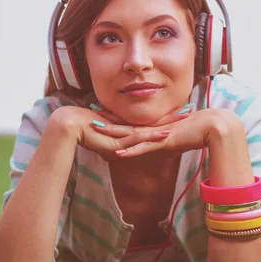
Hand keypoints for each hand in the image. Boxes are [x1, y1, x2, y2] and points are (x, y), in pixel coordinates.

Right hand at [47, 103, 192, 161]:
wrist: (69, 125)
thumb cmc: (84, 133)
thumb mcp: (106, 140)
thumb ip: (116, 145)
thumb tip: (121, 152)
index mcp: (129, 126)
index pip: (152, 122)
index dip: (166, 117)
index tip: (181, 112)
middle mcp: (129, 126)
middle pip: (156, 121)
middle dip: (174, 117)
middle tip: (191, 109)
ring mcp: (125, 131)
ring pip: (151, 128)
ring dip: (169, 123)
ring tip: (185, 118)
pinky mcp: (119, 138)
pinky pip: (139, 138)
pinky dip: (153, 138)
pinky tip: (166, 136)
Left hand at [93, 108, 244, 157]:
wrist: (214, 126)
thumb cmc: (200, 130)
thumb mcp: (179, 137)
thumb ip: (169, 141)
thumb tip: (163, 144)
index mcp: (156, 127)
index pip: (132, 124)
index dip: (117, 121)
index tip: (102, 118)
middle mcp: (155, 129)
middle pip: (127, 126)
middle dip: (109, 123)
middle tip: (91, 119)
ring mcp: (159, 134)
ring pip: (132, 135)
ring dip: (114, 133)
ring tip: (97, 131)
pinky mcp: (165, 141)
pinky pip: (145, 147)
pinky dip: (132, 150)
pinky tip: (119, 153)